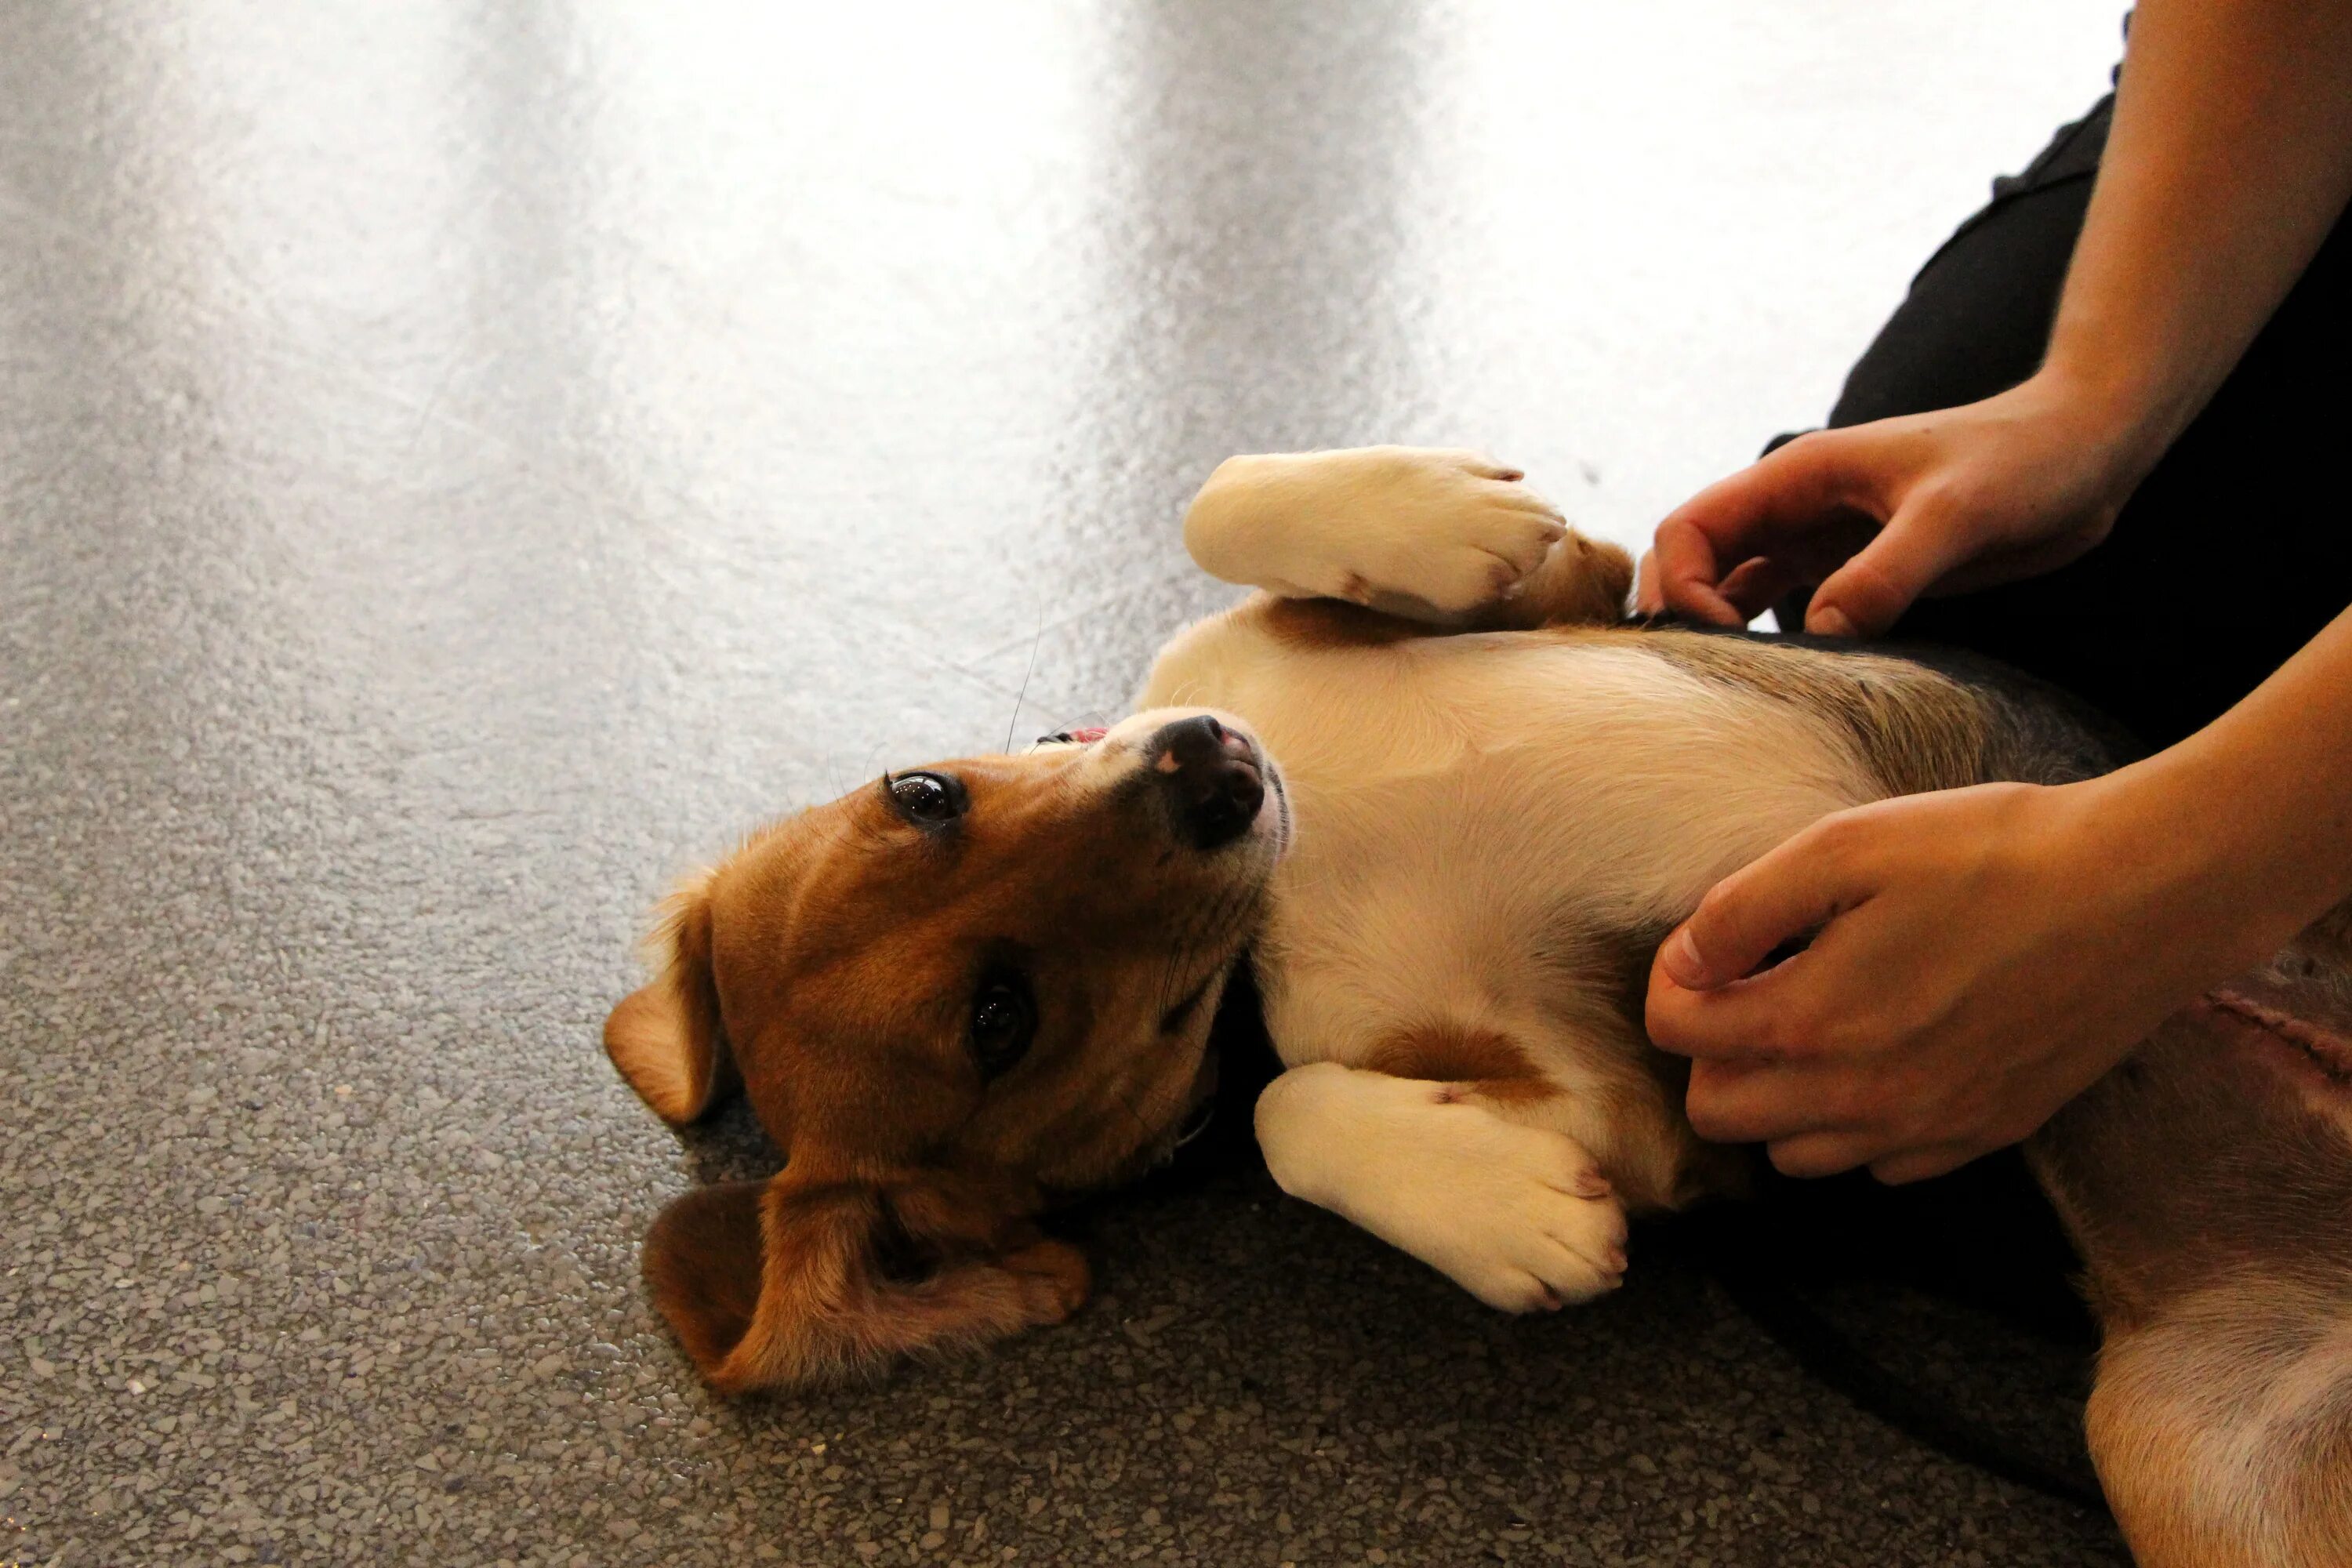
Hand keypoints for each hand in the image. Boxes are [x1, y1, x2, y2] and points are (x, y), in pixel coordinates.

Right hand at [1636, 372, 2161, 634]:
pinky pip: (1788, 610)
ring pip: (1734, 590)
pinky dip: (1776, 644)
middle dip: (1685, 615)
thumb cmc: (2026, 462)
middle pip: (1695, 563)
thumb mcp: (1956, 516)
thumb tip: (1817, 633)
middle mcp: (1796, 508)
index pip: (1690, 530)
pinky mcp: (1856, 570)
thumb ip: (1885, 574)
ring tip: (1745, 691)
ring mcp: (1822, 540)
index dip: (1685, 587)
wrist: (2087, 451)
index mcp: (1798, 476)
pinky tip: (1796, 682)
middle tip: (1716, 676)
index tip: (1727, 637)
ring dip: (1725, 635)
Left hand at [1643, 775, 2282, 1182]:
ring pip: (1796, 1156)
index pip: (1679, 1036)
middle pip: (1721, 1114)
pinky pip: (1881, 1166)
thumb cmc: (1993, 853)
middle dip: (1714, 1053)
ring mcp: (1927, 1128)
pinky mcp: (1985, 1133)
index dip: (1673, 984)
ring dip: (1780, 1099)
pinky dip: (1859, 1126)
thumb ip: (1742, 909)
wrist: (2141, 893)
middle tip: (1752, 988)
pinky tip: (1885, 1056)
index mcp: (1811, 1022)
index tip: (1707, 947)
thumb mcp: (1846, 846)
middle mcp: (1860, 1098)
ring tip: (1814, 1024)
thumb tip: (1686, 959)